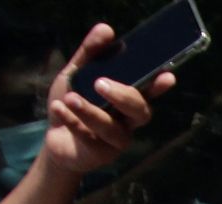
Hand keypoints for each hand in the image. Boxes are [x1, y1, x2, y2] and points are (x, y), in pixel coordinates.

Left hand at [42, 23, 176, 177]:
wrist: (54, 136)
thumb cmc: (71, 103)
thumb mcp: (76, 74)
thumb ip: (91, 53)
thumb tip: (107, 29)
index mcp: (127, 99)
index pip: (149, 91)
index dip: (159, 85)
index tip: (166, 76)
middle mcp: (129, 121)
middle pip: (140, 112)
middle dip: (123, 97)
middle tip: (100, 83)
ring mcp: (117, 140)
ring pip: (111, 128)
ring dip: (90, 112)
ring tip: (70, 98)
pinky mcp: (101, 155)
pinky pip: (89, 138)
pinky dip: (72, 122)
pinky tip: (58, 109)